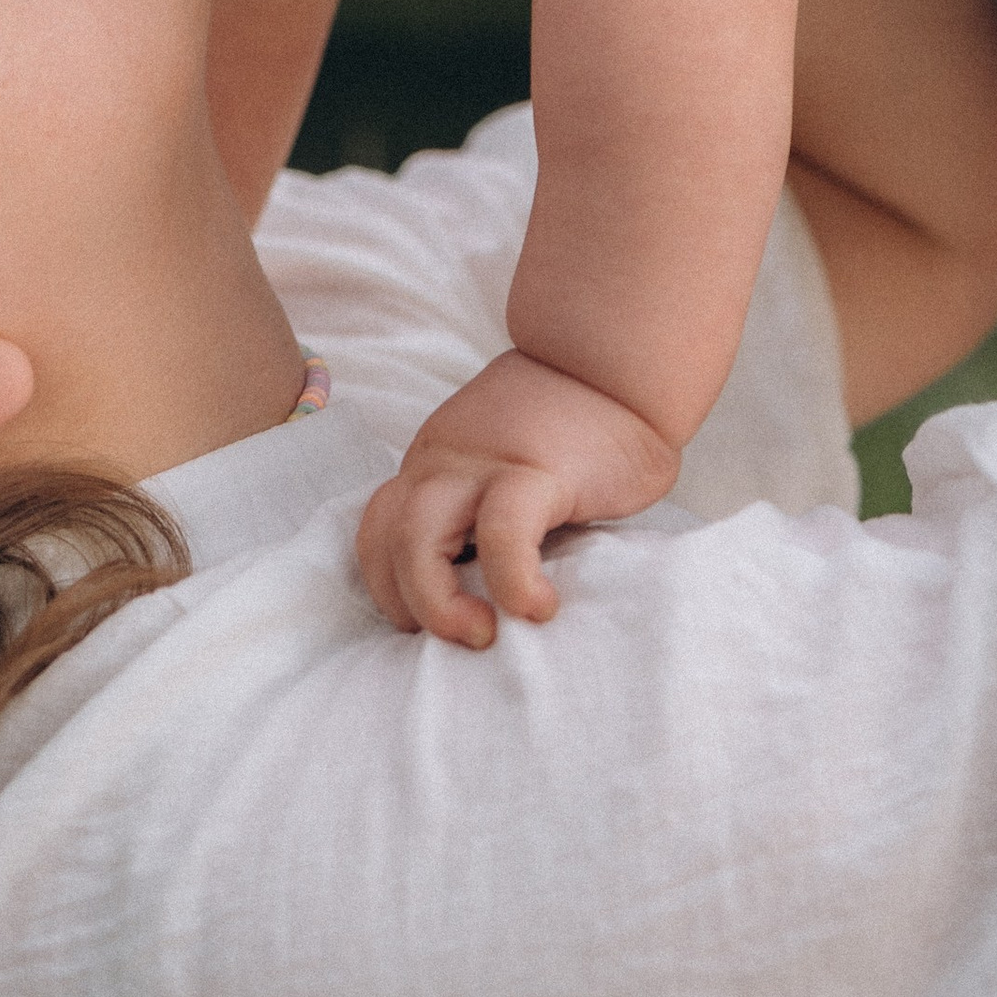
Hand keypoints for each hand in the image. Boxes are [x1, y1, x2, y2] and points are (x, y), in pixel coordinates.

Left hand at [354, 351, 678, 647]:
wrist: (617, 359)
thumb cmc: (574, 423)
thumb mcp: (507, 462)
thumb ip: (487, 508)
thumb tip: (486, 584)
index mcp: (437, 462)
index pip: (379, 522)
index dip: (390, 582)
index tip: (431, 620)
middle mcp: (445, 460)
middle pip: (383, 533)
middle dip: (401, 602)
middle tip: (453, 637)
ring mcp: (485, 463)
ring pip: (417, 536)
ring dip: (436, 603)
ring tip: (481, 634)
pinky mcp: (536, 472)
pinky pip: (502, 536)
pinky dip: (512, 583)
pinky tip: (538, 606)